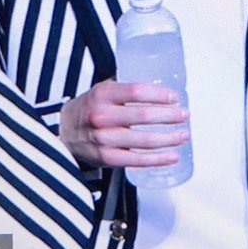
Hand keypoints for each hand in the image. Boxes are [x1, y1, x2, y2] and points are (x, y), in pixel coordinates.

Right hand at [59, 79, 189, 167]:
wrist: (62, 132)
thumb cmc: (89, 109)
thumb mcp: (102, 90)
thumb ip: (127, 89)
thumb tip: (162, 87)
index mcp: (103, 94)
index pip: (137, 92)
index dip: (159, 95)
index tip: (175, 98)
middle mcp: (102, 116)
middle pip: (144, 116)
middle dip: (170, 116)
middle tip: (185, 115)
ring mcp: (104, 139)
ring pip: (144, 140)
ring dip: (169, 139)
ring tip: (184, 135)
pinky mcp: (107, 158)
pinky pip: (137, 160)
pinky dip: (158, 159)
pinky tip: (172, 156)